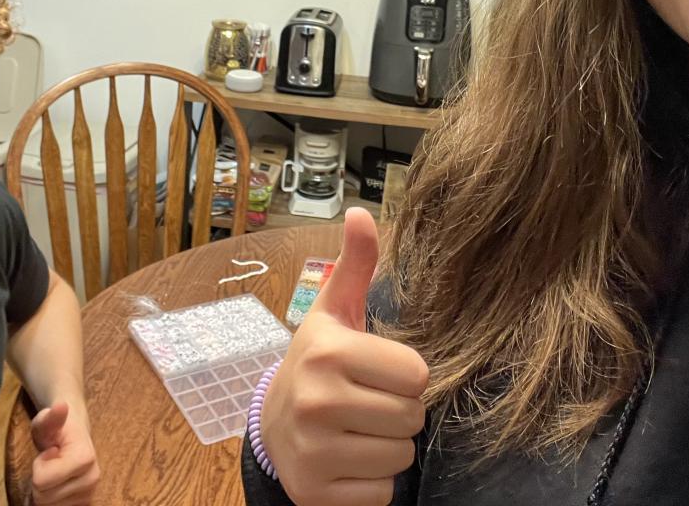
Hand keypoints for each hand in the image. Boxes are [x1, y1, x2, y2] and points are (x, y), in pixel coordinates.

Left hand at [30, 401, 99, 504]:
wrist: (75, 435)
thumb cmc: (58, 428)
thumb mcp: (46, 421)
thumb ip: (50, 418)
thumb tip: (61, 405)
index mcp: (86, 458)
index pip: (41, 481)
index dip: (38, 466)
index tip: (48, 452)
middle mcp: (93, 479)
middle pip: (43, 498)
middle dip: (39, 481)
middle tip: (48, 464)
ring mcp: (90, 494)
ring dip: (44, 492)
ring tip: (52, 474)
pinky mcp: (86, 503)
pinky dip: (51, 501)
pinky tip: (56, 486)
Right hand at [261, 208, 428, 505]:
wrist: (271, 424)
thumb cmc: (318, 363)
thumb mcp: (335, 312)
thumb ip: (356, 264)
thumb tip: (361, 211)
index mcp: (328, 351)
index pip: (417, 374)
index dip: (404, 375)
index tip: (376, 372)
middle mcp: (317, 399)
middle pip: (412, 417)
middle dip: (397, 412)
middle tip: (366, 402)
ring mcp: (313, 450)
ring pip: (401, 457)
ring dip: (387, 447)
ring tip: (357, 430)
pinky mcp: (315, 492)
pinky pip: (381, 492)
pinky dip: (372, 482)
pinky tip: (347, 460)